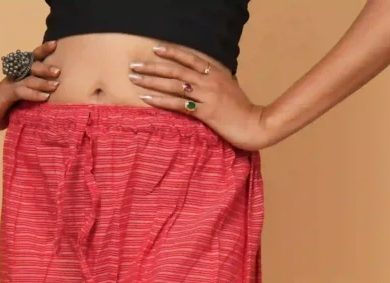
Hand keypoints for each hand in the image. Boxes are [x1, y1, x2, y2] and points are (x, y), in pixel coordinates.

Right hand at [0, 42, 60, 132]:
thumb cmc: (3, 109)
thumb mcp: (21, 101)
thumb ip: (33, 95)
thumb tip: (53, 97)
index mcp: (19, 74)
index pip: (31, 59)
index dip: (42, 50)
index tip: (55, 44)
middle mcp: (15, 76)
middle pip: (31, 66)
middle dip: (45, 67)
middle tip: (58, 71)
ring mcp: (10, 84)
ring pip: (28, 78)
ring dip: (42, 81)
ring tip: (55, 85)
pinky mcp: (6, 95)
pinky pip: (21, 91)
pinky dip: (33, 93)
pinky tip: (44, 97)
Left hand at [129, 43, 274, 150]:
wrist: (255, 125)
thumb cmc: (242, 111)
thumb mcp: (230, 89)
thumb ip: (215, 82)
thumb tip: (203, 80)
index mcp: (215, 72)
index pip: (190, 57)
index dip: (172, 52)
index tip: (155, 49)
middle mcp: (209, 80)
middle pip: (176, 69)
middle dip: (153, 66)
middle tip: (134, 66)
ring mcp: (207, 95)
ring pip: (174, 84)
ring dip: (152, 81)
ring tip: (134, 79)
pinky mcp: (205, 112)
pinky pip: (178, 104)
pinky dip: (161, 100)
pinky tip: (147, 98)